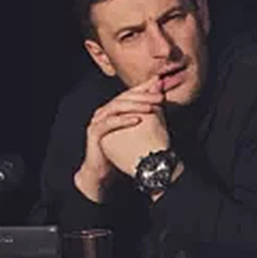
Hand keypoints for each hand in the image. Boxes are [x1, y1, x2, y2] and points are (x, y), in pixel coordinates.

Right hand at [76, 78, 164, 200]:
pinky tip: (138, 120)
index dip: (145, 87)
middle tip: (160, 96)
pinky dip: (123, 120)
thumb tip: (162, 98)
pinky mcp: (94, 132)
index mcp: (113, 109)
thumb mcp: (139, 131)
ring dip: (135, 106)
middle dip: (143, 95)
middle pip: (124, 97)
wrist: (103, 173)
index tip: (161, 84)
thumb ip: (149, 114)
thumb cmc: (121, 152)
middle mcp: (104, 111)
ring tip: (151, 107)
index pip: (130, 93)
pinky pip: (109, 123)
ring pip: (116, 107)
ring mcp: (98, 121)